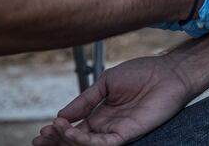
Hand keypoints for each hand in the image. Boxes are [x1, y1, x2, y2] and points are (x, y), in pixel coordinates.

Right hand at [33, 55, 194, 145]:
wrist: (169, 71)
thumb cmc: (143, 72)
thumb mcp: (107, 83)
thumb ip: (85, 99)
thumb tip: (61, 114)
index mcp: (102, 114)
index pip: (75, 129)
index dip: (58, 132)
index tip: (41, 131)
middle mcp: (108, 126)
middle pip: (77, 141)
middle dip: (57, 142)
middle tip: (39, 139)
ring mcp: (117, 131)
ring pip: (87, 145)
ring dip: (68, 141)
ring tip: (55, 131)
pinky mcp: (129, 134)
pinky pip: (104, 144)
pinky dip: (86, 141)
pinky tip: (73, 132)